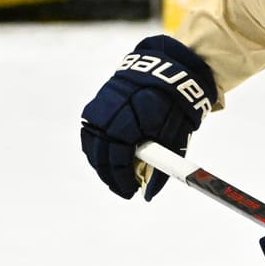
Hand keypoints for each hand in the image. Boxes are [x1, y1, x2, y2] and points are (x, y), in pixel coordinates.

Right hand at [80, 35, 215, 199]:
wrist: (165, 71)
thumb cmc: (174, 106)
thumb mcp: (175, 136)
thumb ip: (162, 164)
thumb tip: (149, 193)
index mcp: (132, 120)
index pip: (118, 158)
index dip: (123, 179)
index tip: (131, 192)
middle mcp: (110, 113)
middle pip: (101, 153)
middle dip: (111, 176)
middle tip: (124, 189)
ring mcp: (99, 107)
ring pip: (91, 144)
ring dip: (101, 164)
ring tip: (115, 177)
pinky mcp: (95, 105)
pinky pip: (89, 133)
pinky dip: (96, 149)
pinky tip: (105, 159)